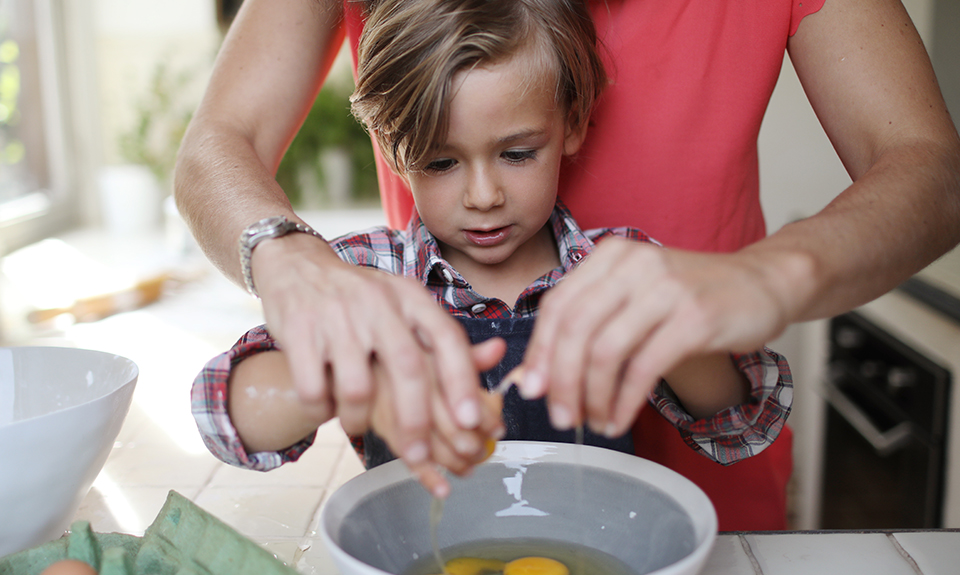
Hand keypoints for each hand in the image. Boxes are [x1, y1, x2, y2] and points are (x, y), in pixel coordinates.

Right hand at [252, 232, 503, 474]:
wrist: (298, 265)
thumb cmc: (361, 297)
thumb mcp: (405, 306)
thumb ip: (444, 337)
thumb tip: (497, 356)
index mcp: (410, 297)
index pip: (446, 338)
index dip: (462, 381)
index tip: (471, 422)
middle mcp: (378, 303)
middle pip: (407, 368)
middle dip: (416, 421)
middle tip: (419, 455)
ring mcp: (337, 316)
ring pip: (357, 387)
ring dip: (359, 420)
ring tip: (358, 426)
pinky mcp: (299, 330)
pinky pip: (314, 388)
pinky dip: (321, 410)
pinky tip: (325, 409)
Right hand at [370, 337, 505, 496]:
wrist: (353, 359)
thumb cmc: (399, 353)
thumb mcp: (431, 344)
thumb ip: (466, 353)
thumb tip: (499, 348)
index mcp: (428, 355)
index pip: (464, 391)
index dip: (484, 416)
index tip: (497, 430)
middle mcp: (409, 378)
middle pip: (448, 420)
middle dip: (471, 443)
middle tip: (483, 450)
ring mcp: (390, 402)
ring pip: (427, 442)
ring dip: (453, 461)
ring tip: (469, 466)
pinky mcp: (377, 422)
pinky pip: (402, 454)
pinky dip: (426, 475)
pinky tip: (442, 487)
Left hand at [519, 238, 788, 435]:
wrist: (761, 283)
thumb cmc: (690, 296)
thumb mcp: (633, 299)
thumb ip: (588, 329)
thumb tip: (533, 376)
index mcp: (611, 256)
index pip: (558, 305)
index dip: (539, 352)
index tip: (532, 389)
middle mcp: (634, 265)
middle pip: (576, 329)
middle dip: (561, 381)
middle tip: (559, 416)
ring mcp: (665, 289)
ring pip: (606, 352)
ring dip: (592, 397)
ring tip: (593, 422)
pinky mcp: (694, 318)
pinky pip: (643, 369)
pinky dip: (624, 402)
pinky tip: (619, 418)